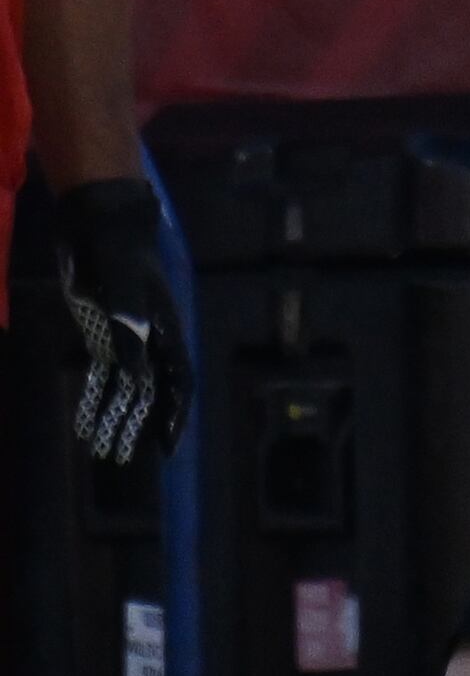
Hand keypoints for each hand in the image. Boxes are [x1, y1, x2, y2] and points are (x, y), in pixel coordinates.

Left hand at [51, 177, 186, 469]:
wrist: (101, 217)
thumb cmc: (116, 249)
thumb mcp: (121, 285)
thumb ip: (128, 326)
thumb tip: (133, 373)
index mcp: (164, 328)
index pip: (177, 380)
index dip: (174, 414)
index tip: (165, 447)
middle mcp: (149, 337)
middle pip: (150, 390)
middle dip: (138, 425)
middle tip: (121, 458)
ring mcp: (125, 334)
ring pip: (124, 385)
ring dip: (114, 415)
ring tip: (100, 447)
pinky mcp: (101, 329)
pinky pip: (101, 370)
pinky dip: (95, 395)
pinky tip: (85, 414)